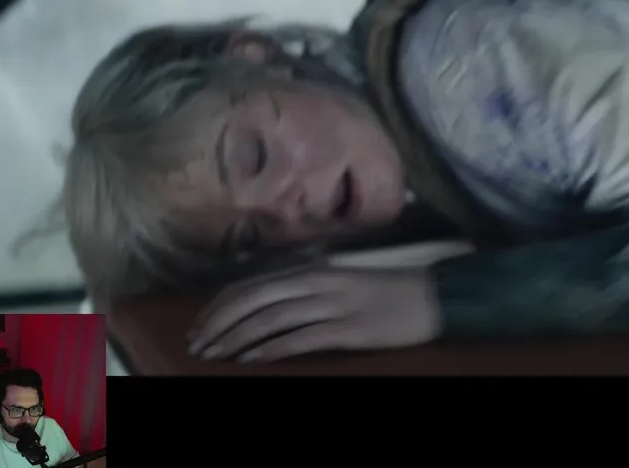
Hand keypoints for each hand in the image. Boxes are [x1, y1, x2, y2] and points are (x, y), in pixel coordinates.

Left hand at [188, 265, 440, 361]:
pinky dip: (272, 349)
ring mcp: (334, 306)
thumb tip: (264, 306)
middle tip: (197, 345)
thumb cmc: (384, 292)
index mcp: (313, 270)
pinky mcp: (349, 330)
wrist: (431, 298)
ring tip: (215, 355)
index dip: (220, 305)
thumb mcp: (339, 282)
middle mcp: (318, 283)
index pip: (252, 284)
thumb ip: (305, 290)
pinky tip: (251, 360)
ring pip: (272, 318)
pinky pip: (301, 338)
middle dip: (219, 323)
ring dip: (237, 338)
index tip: (199, 326)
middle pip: (254, 299)